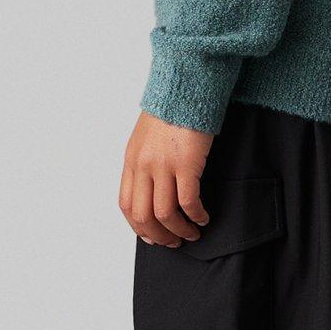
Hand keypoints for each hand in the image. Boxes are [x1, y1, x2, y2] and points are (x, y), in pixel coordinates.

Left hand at [120, 112, 212, 245]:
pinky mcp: (186, 163)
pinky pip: (188, 201)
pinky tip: (203, 217)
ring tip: (192, 233)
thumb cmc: (171, 109)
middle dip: (159, 236)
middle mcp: (143, 166)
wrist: (185, 87)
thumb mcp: (146, 137)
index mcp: (131, 161)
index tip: (152, 237)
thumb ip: (145, 162)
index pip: (127, 205)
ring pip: (165, 213)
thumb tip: (152, 189)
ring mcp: (163, 165)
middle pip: (143, 216)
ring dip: (179, 230)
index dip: (138, 227)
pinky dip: (196, 216)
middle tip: (173, 242)